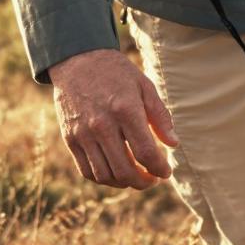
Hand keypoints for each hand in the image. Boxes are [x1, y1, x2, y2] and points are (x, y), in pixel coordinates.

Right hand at [46, 48, 178, 189]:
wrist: (78, 61)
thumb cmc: (116, 73)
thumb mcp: (144, 86)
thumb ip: (160, 116)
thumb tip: (174, 144)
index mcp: (125, 110)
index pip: (145, 152)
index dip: (159, 168)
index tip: (166, 172)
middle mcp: (102, 125)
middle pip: (125, 170)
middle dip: (144, 182)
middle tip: (153, 179)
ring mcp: (83, 134)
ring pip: (105, 175)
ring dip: (124, 183)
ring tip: (136, 177)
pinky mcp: (70, 139)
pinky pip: (87, 170)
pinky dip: (103, 179)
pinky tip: (115, 173)